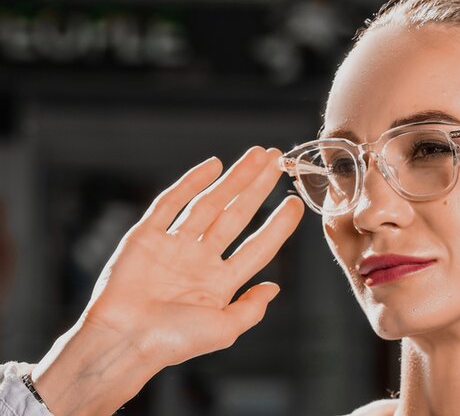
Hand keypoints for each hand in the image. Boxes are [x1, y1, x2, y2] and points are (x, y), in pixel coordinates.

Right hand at [32, 146, 303, 414]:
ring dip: (235, 179)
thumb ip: (251, 308)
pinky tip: (214, 166)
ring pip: (211, 203)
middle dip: (258, 188)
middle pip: (237, 215)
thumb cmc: (173, 342)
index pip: (258, 246)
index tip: (296, 203)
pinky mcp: (146, 236)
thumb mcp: (225, 330)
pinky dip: (191, 182)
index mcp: (220, 283)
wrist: (124, 340)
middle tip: (277, 161)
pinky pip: (171, 203)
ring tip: (258, 156)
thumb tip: (274, 287)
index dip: (278, 225)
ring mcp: (174, 246)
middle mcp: (200, 260)